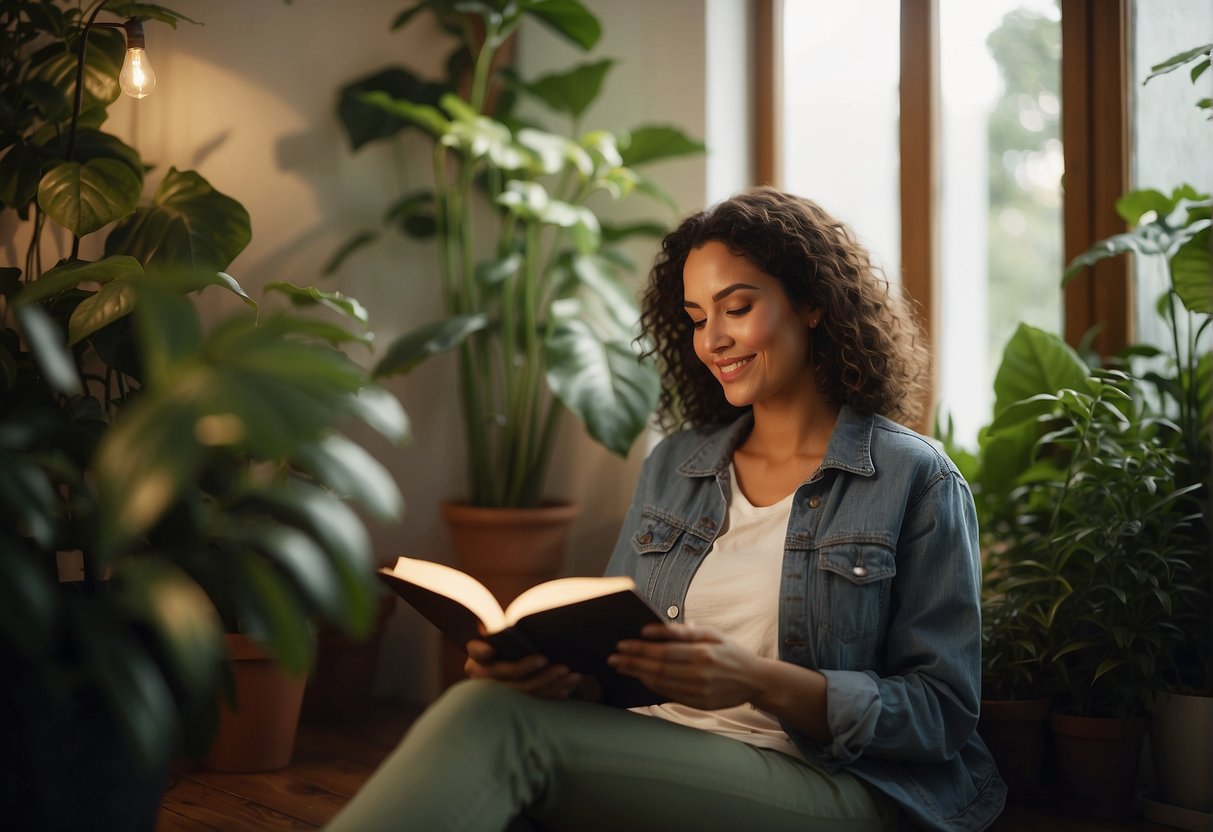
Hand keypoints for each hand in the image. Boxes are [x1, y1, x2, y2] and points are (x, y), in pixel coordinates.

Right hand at [464, 640, 580, 698]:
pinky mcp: (523, 700)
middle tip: (546, 658)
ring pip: (526, 688)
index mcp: (478, 657)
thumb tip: (502, 624)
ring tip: (568, 671)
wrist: (521, 659)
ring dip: (549, 680)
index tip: (491, 649)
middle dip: (527, 667)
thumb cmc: (514, 640)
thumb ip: (503, 630)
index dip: (482, 652)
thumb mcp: (504, 635)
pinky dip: (556, 690)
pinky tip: (570, 683)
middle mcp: (487, 677)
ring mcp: (505, 691)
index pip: (477, 652)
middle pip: (508, 673)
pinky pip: (540, 697)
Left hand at [607, 622, 760, 709]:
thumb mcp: (713, 634)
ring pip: (661, 683)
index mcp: (703, 653)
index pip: (663, 651)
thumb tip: (656, 628)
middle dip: (632, 662)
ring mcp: (699, 692)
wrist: (754, 680)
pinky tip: (641, 678)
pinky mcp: (699, 704)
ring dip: (638, 674)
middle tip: (613, 657)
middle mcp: (700, 674)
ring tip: (621, 667)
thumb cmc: (730, 652)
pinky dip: (652, 686)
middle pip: (658, 668)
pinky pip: (669, 694)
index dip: (640, 649)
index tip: (621, 644)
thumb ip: (685, 631)